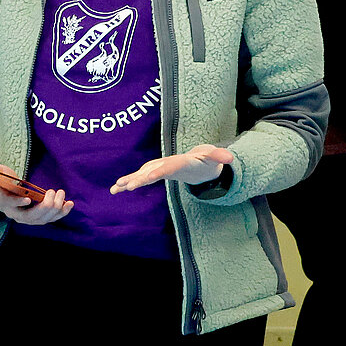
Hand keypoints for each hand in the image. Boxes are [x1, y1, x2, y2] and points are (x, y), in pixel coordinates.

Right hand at [0, 160, 73, 223]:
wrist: (3, 198)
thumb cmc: (1, 184)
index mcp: (5, 204)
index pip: (11, 206)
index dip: (19, 203)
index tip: (28, 198)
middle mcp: (16, 215)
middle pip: (31, 217)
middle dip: (44, 205)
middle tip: (52, 191)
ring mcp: (28, 219)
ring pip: (43, 220)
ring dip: (55, 208)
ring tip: (61, 193)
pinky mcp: (38, 218)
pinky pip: (51, 219)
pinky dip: (62, 212)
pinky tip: (70, 204)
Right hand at [110, 144, 233, 193]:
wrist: (200, 159)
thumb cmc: (207, 160)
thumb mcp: (215, 159)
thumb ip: (220, 157)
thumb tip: (231, 157)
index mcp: (179, 161)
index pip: (166, 167)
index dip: (155, 172)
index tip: (144, 178)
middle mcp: (166, 163)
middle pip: (150, 171)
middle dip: (138, 178)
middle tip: (125, 187)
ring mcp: (159, 167)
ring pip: (141, 173)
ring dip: (128, 180)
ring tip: (114, 189)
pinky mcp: (156, 172)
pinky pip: (140, 177)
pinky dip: (128, 181)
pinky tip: (116, 188)